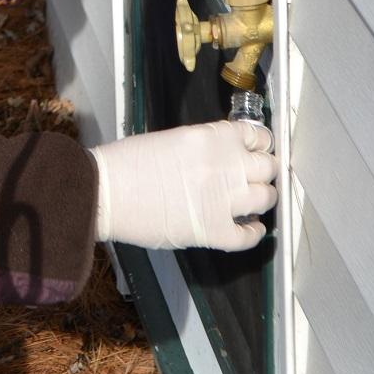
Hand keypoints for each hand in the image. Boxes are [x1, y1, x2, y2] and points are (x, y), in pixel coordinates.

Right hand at [89, 121, 278, 250]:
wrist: (105, 191)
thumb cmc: (127, 163)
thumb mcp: (173, 139)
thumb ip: (205, 146)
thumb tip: (222, 158)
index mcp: (214, 138)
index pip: (258, 137)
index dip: (259, 146)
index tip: (256, 152)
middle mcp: (226, 166)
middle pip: (268, 167)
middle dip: (263, 172)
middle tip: (255, 177)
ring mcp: (224, 201)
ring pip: (266, 199)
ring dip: (262, 200)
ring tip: (252, 202)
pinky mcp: (214, 231)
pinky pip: (249, 236)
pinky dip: (253, 233)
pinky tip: (248, 228)